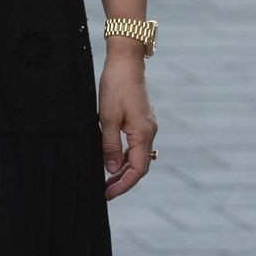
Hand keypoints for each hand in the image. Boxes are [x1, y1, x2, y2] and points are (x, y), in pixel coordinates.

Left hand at [99, 48, 156, 198]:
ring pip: (138, 156)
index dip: (123, 185)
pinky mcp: (142, 120)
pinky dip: (125, 155)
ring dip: (123, 169)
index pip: (137, 170)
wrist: (126, 62)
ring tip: (106, 178)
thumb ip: (109, 145)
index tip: (108, 193)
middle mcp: (149, 132)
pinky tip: (112, 158)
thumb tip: (110, 169)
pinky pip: (136, 145)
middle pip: (140, 166)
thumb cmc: (115, 87)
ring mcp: (147, 126)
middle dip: (123, 181)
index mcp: (142, 134)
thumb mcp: (107, 118)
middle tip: (105, 190)